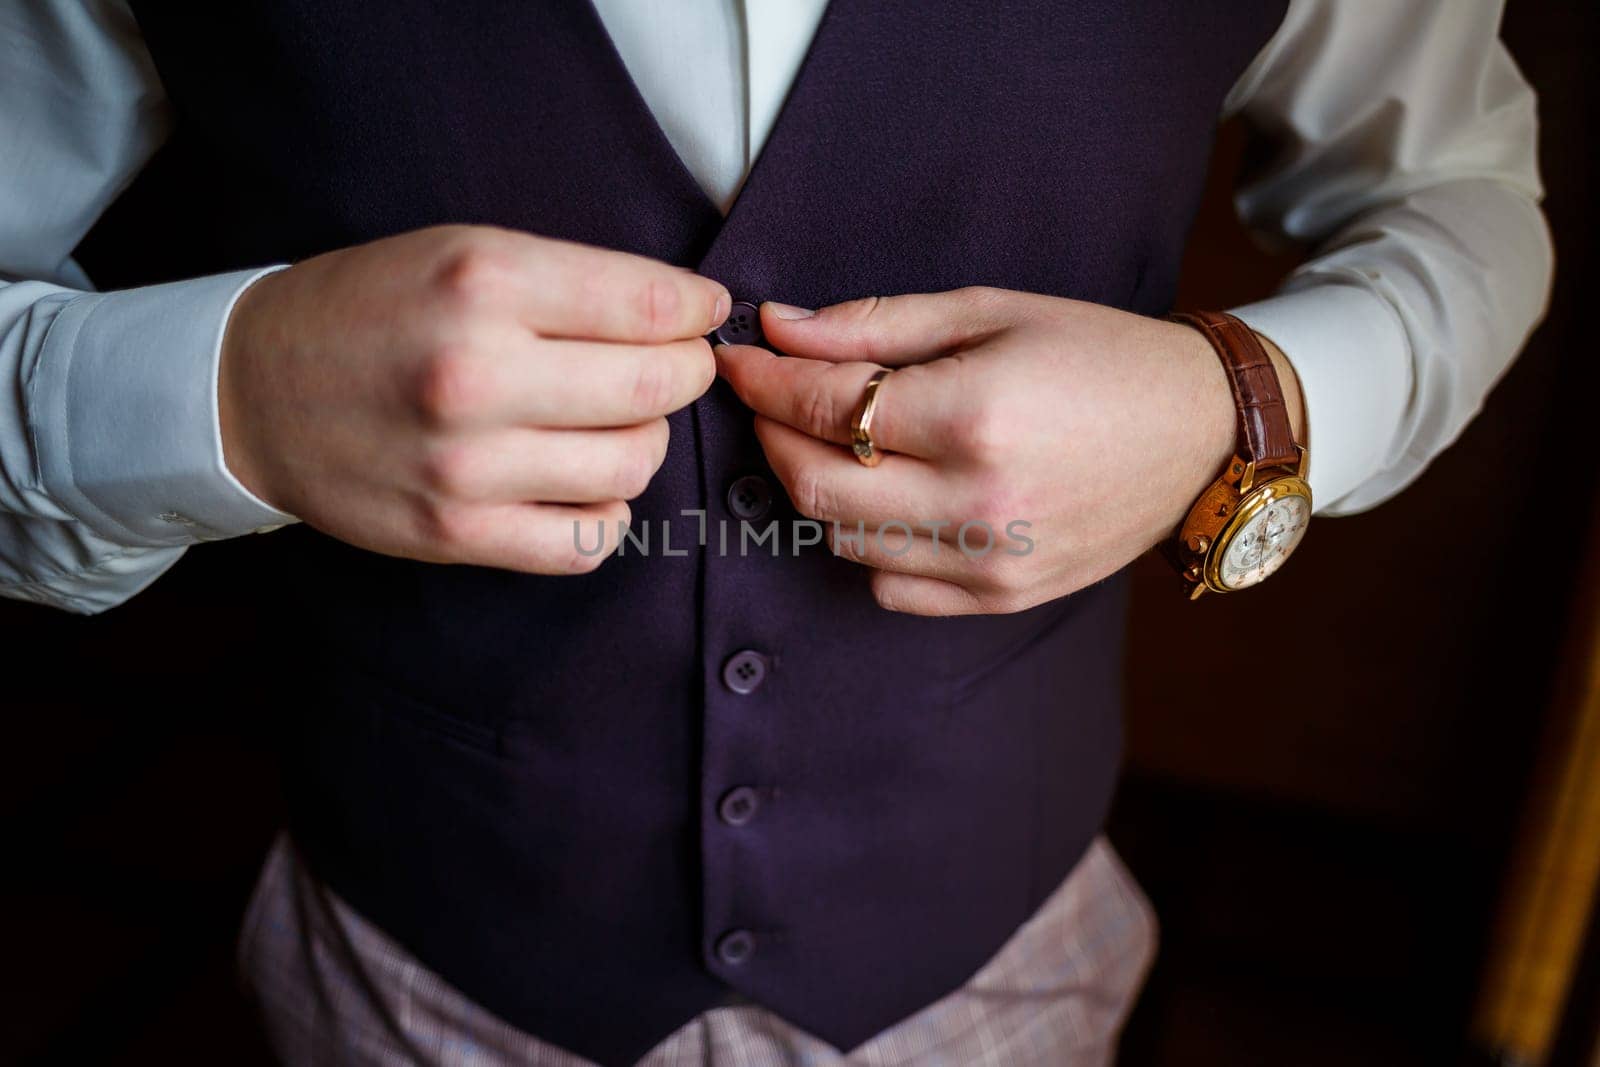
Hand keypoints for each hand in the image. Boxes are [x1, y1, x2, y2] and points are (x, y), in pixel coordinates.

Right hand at [219, 224, 728, 572]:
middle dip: (684, 374)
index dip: (698, 311)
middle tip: (669, 366)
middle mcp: (476, 375)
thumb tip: (689, 312)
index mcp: (483, 284)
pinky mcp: (457, 533)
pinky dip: (607, 512)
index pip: (650, 306)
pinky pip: (588, 541)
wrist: (251, 389)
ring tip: (612, 421)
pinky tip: (583, 482)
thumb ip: (573, 279)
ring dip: (645, 442)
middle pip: (655, 389)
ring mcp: (466, 466)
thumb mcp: (460, 251)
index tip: (703, 313)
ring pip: (633, 465)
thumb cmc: (369, 309)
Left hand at [716, 288, 1301, 615]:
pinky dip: (866, 544)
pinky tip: (886, 496)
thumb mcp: (991, 312)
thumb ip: (876, 325)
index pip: (823, 407)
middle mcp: (977, 501)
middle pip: (814, 485)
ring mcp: (989, 561)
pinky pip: (891, 587)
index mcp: (974, 416)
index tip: (738, 357)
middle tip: (770, 398)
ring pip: (843, 539)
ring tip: (829, 439)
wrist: (1202, 433)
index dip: (764, 380)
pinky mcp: (1001, 597)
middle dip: (771, 436)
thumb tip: (780, 327)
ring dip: (814, 487)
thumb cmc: (1099, 355)